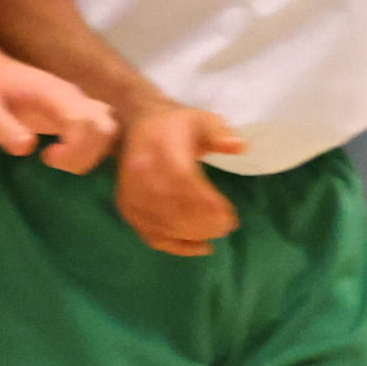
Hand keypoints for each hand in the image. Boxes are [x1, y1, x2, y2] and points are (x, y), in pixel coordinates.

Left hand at [0, 48, 116, 172]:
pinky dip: (90, 150)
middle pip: (106, 129)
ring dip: (90, 154)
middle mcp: (73, 97)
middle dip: (85, 156)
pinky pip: (100, 131)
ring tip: (55, 157)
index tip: (46, 158)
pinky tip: (62, 154)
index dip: (75, 150)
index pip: (86, 123)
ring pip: (109, 131)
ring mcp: (77, 103)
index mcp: (53, 93)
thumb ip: (3, 128)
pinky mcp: (75, 112)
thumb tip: (28, 147)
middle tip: (50, 160)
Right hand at [115, 96, 246, 257]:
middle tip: (226, 226)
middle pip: (172, 210)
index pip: (182, 184)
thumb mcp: (200, 119)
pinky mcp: (127, 209)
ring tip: (215, 233)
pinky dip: (177, 246)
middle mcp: (140, 176)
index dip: (207, 204)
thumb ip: (220, 132)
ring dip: (193, 235)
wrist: (134, 127)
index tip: (230, 214)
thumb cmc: (175, 124)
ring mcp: (130, 195)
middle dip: (204, 224)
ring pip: (162, 226)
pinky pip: (151, 235)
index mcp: (159, 152)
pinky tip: (200, 246)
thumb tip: (239, 146)